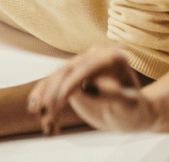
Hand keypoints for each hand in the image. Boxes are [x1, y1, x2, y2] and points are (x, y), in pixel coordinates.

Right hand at [27, 46, 157, 133]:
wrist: (133, 113)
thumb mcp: (130, 105)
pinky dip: (43, 94)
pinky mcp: (73, 74)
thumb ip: (115, 95)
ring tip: (35, 111)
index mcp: (114, 58)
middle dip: (53, 90)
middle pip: (68, 69)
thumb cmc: (135, 110)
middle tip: (45, 111)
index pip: (88, 67)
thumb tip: (96, 86)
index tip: (60, 99)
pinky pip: (54, 82)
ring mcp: (83, 64)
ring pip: (57, 75)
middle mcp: (96, 56)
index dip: (72, 82)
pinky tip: (33, 106)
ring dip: (44, 94)